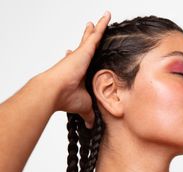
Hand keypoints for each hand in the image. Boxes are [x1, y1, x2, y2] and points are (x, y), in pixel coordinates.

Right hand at [43, 11, 110, 127]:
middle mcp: (78, 61)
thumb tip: (91, 125)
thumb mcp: (84, 105)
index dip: (81, 56)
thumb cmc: (67, 98)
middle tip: (91, 30)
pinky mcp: (84, 49)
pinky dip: (102, 24)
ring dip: (96, 29)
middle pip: (86, 46)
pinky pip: (96, 34)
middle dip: (88, 38)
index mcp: (77, 72)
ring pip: (91, 38)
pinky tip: (107, 15)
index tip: (78, 52)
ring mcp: (80, 54)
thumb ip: (89, 114)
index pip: (80, 62)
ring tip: (102, 19)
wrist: (55, 91)